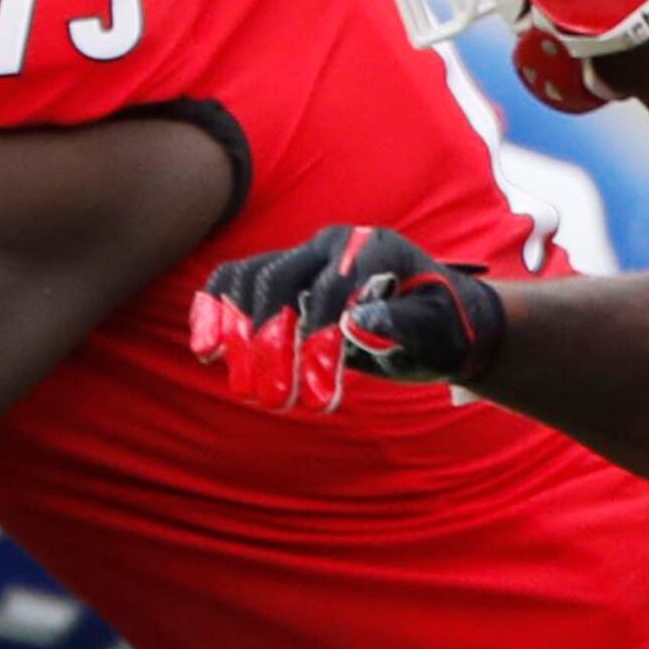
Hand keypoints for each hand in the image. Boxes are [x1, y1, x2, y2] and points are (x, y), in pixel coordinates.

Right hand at [189, 224, 506, 415]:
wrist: (438, 323)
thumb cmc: (441, 327)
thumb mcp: (434, 330)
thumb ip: (399, 322)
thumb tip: (356, 323)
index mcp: (371, 248)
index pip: (330, 286)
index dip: (318, 340)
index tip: (317, 396)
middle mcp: (330, 246)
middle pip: (278, 280)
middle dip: (269, 343)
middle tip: (273, 401)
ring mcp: (304, 259)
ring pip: (250, 281)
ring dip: (237, 334)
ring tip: (243, 387)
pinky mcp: (286, 281)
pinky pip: (237, 282)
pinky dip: (215, 311)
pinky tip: (208, 349)